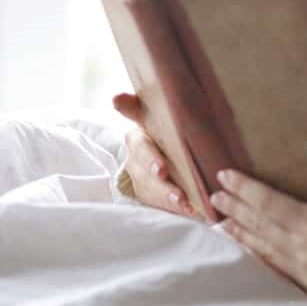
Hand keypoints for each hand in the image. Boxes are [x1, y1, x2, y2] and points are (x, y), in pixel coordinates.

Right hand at [113, 92, 194, 215]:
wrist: (172, 164)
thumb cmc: (180, 138)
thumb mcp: (182, 124)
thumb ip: (175, 112)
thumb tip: (163, 95)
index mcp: (145, 122)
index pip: (133, 109)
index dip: (126, 105)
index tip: (118, 100)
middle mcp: (137, 146)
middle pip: (140, 153)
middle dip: (150, 162)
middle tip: (161, 171)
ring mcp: (137, 170)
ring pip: (146, 182)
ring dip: (164, 193)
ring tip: (183, 201)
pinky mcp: (144, 191)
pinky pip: (155, 201)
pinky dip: (171, 206)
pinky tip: (188, 209)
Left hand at [209, 169, 306, 305]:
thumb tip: (287, 186)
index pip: (269, 203)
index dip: (245, 188)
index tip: (225, 173)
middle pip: (261, 225)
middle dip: (235, 208)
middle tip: (215, 193)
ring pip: (264, 249)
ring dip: (241, 232)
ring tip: (221, 219)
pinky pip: (277, 269)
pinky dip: (259, 255)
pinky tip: (248, 246)